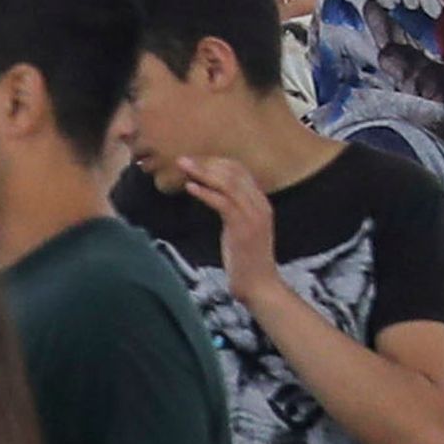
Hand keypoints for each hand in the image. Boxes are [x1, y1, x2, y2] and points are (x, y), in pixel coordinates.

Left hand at [175, 155, 281, 290]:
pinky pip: (223, 203)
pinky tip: (190, 188)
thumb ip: (232, 210)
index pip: (240, 170)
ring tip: (183, 167)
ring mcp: (253, 215)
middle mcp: (260, 204)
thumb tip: (213, 196)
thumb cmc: (245, 259)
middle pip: (233, 172)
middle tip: (182, 159)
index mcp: (260, 202)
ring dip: (203, 172)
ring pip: (228, 183)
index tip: (194, 160)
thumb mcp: (240, 228)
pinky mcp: (243, 227)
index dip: (216, 162)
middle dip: (206, 163)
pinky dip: (206, 193)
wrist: (258, 284)